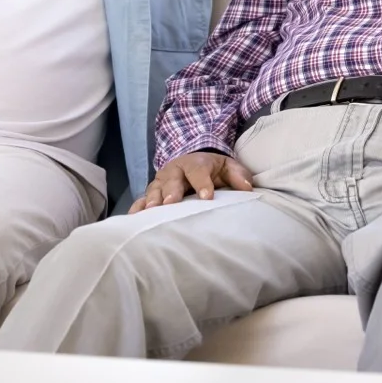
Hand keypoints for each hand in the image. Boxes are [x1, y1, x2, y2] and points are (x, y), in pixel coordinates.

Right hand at [129, 151, 254, 212]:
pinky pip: (142, 200)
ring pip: (154, 189)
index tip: (207, 197)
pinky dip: (137, 209)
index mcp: (196, 163)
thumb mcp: (229, 167)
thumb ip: (239, 175)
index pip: (199, 171)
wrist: (194, 164)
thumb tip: (248, 188)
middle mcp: (175, 170)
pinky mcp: (152, 193)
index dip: (203, 183)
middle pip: (172, 179)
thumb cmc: (214, 169)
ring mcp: (161, 182)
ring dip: (152, 200)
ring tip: (152, 212)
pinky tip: (133, 219)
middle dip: (171, 190)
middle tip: (170, 203)